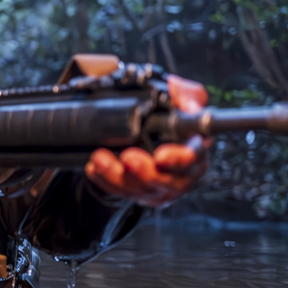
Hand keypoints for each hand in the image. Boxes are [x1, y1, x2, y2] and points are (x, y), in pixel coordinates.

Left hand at [84, 75, 209, 207]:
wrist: (149, 131)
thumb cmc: (169, 116)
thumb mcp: (181, 98)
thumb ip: (186, 95)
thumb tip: (188, 104)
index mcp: (194, 150)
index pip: (193, 157)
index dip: (179, 159)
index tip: (161, 156)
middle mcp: (180, 174)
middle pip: (164, 181)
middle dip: (144, 171)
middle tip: (128, 157)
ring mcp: (157, 186)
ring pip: (138, 188)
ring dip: (116, 175)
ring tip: (100, 159)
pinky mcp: (137, 193)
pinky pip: (119, 191)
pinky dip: (104, 180)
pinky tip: (94, 168)